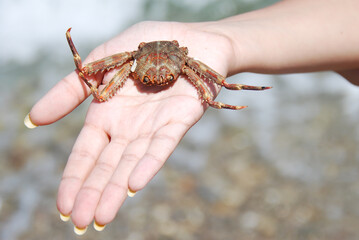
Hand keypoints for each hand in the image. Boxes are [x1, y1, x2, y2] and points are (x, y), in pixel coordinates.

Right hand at [26, 21, 232, 228]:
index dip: (74, 178)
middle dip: (93, 193)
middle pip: (107, 166)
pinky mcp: (179, 120)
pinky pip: (162, 145)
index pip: (86, 153)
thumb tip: (32, 120)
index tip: (64, 206)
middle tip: (79, 224)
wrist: (186, 38)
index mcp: (108, 116)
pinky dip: (148, 163)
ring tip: (102, 217)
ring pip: (132, 163)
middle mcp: (130, 128)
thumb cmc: (142, 47)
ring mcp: (154, 127)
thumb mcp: (98, 63)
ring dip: (116, 189)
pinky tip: (133, 184)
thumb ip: (68, 91)